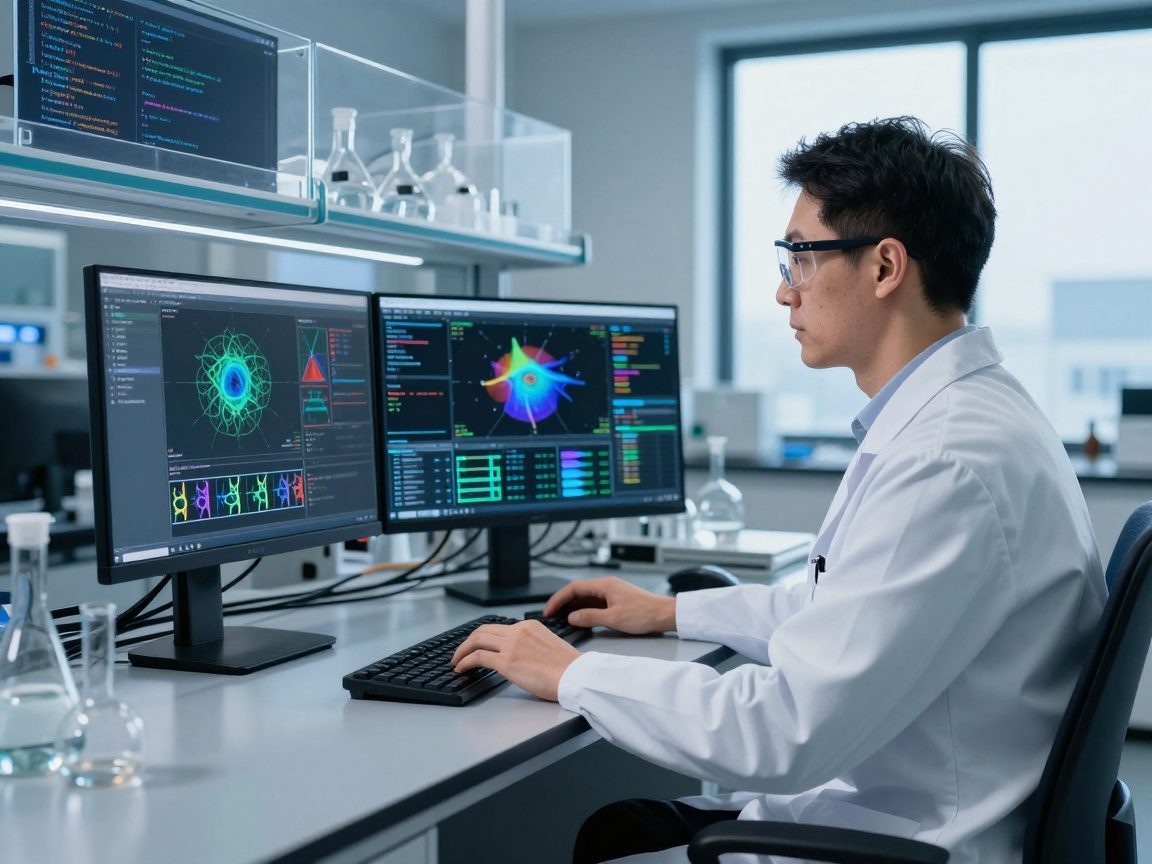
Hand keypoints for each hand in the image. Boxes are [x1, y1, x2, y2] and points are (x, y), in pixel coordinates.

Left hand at [451, 620, 579, 701]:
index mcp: (529, 626)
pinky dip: (465, 662)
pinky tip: (461, 669)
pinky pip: (477, 657)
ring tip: (456, 662)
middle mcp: (518, 631)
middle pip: (482, 631)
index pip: (498, 627)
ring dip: (462, 651)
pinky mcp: (506, 661)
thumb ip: (531, 645)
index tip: (476, 646)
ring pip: (476, 641)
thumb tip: (518, 656)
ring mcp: (511, 645)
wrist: (575, 676)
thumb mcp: (548, 645)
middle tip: (460, 653)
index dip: (482, 637)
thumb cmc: (568, 668)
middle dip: (467, 642)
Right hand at [543, 576, 676, 634]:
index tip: (548, 610)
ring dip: (573, 608)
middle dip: (563, 603)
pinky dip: (585, 611)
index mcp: (604, 585)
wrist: (665, 614)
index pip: (573, 588)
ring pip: (586, 598)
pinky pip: (595, 604)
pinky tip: (581, 621)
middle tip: (551, 616)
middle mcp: (607, 586)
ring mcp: (612, 594)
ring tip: (561, 620)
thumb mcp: (614, 619)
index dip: (558, 599)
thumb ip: (590, 617)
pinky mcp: (617, 602)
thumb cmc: (644, 614)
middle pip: (578, 592)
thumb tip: (572, 617)